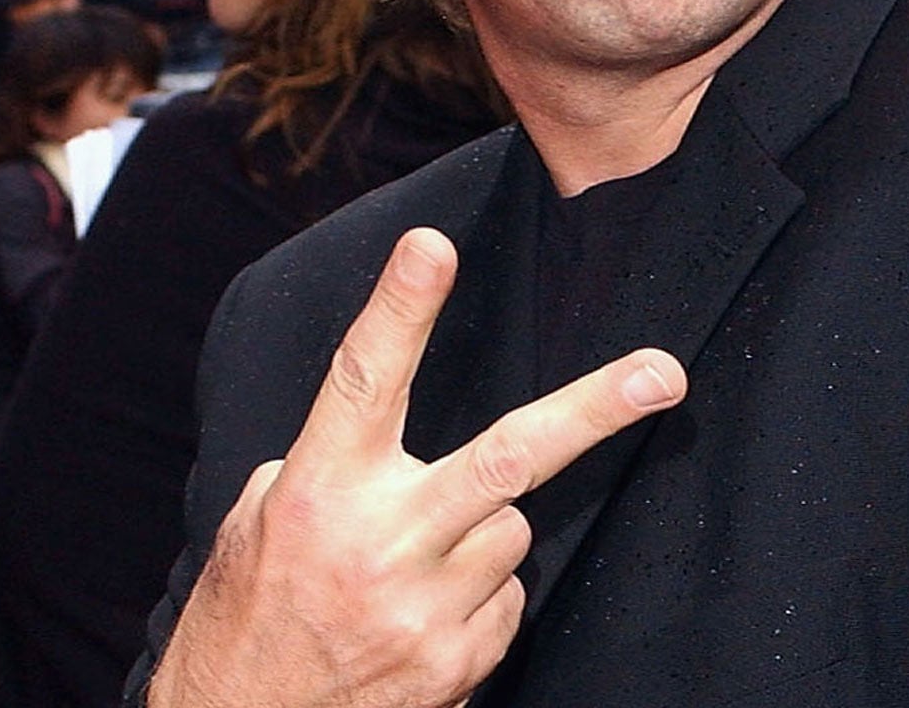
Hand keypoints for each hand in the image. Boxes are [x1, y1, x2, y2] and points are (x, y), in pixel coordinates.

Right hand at [147, 228, 686, 707]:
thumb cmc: (245, 622)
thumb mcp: (254, 527)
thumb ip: (323, 468)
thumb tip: (384, 430)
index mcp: (318, 492)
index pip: (363, 380)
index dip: (400, 309)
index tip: (431, 247)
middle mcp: (379, 544)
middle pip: (509, 455)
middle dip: (595, 410)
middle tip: (662, 375)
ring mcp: (425, 609)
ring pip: (511, 529)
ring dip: (480, 537)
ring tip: (412, 572)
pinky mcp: (456, 662)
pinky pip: (507, 598)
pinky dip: (477, 599)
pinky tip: (418, 621)